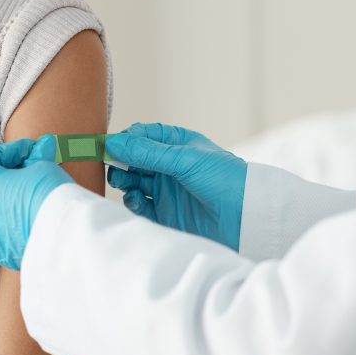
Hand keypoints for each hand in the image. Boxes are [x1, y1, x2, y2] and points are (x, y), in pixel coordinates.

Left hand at [0, 135, 73, 270]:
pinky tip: (32, 217)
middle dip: (9, 174)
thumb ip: (37, 157)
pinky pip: (0, 231)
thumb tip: (44, 146)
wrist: (60, 237)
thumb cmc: (47, 194)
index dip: (10, 150)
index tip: (31, 151)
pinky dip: (11, 222)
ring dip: (9, 199)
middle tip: (33, 170)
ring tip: (34, 194)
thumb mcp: (43, 166)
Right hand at [105, 123, 246, 249]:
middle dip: (119, 161)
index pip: (142, 136)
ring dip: (123, 180)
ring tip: (123, 182)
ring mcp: (166, 190)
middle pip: (132, 159)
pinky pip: (139, 206)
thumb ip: (148, 152)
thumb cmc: (225, 179)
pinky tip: (134, 198)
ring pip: (133, 182)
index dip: (124, 139)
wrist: (248, 218)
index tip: (107, 145)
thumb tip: (113, 143)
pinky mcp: (165, 214)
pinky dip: (131, 202)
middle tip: (109, 165)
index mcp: (177, 144)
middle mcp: (169, 166)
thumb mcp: (185, 160)